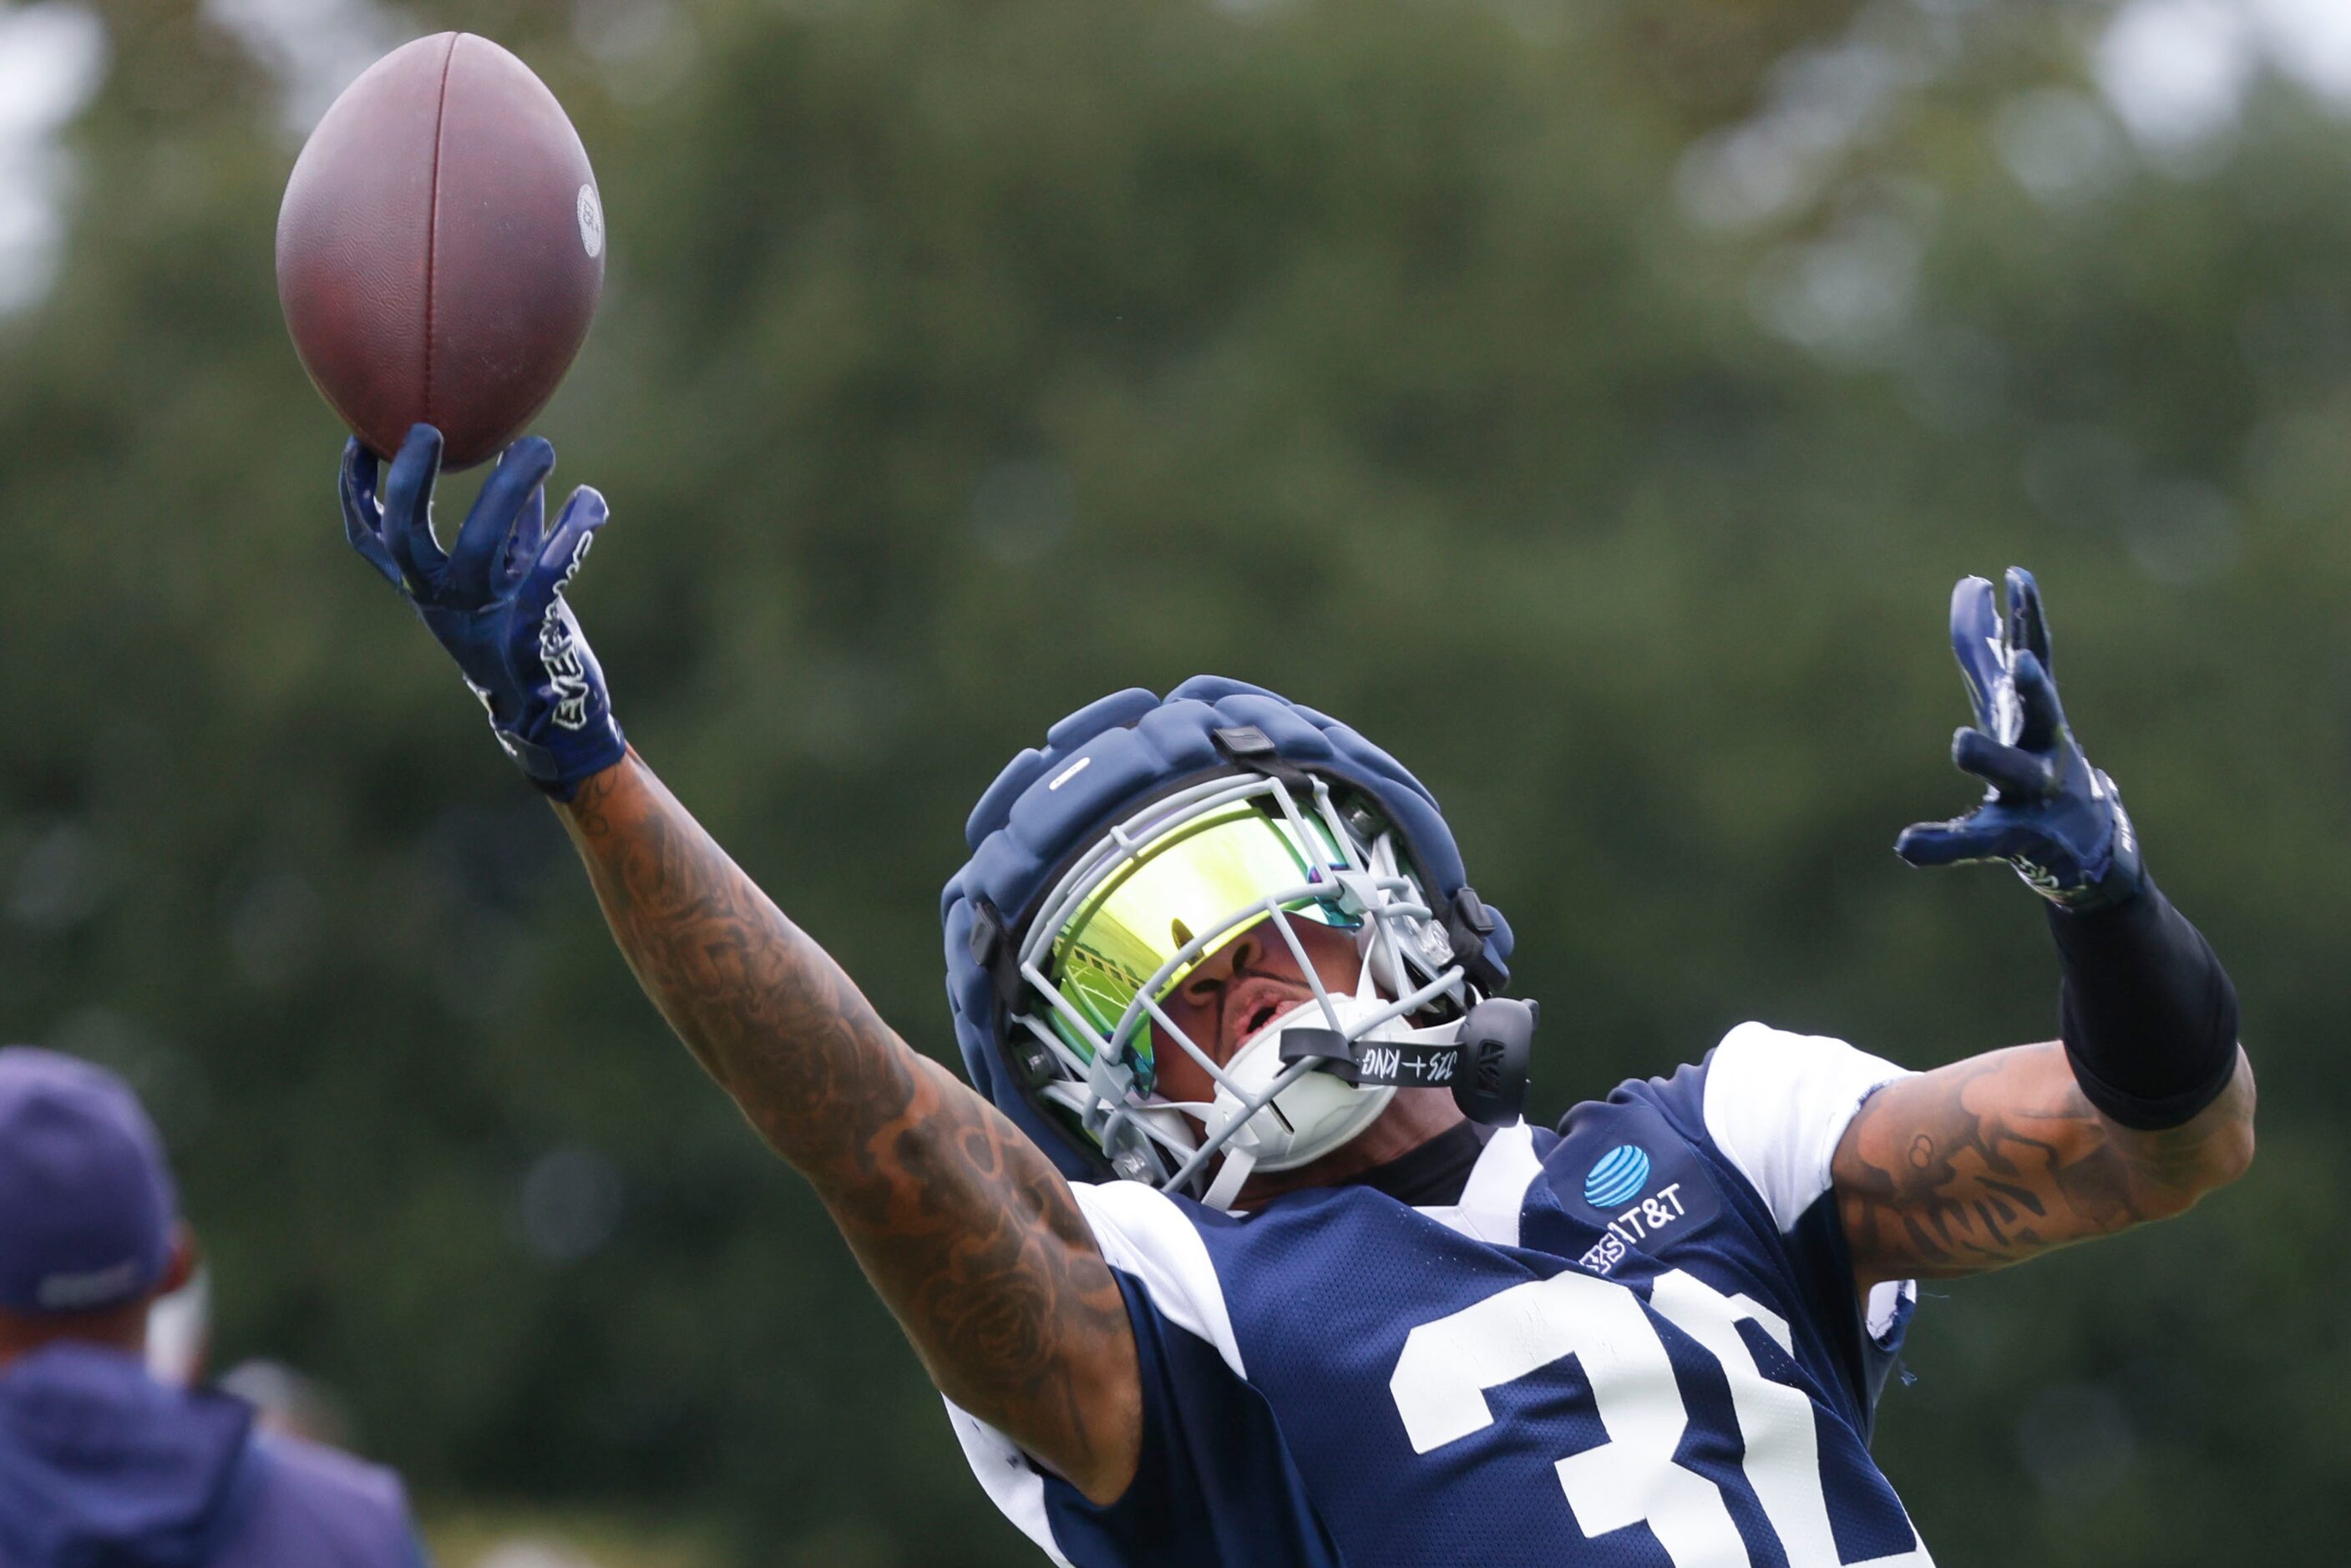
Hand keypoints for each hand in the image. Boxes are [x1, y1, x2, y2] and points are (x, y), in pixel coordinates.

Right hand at [341, 424, 625, 796]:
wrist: (550, 716)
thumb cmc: (522, 633)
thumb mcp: (505, 576)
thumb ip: (508, 522)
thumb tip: (515, 455)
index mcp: (426, 587)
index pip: (369, 538)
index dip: (355, 491)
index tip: (359, 438)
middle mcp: (443, 602)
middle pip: (406, 537)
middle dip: (409, 482)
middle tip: (428, 428)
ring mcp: (483, 620)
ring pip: (480, 547)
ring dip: (508, 488)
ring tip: (536, 445)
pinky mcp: (529, 637)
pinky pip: (547, 577)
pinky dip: (570, 534)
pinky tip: (589, 500)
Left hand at [1893, 568, 2141, 907]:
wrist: (2078, 837)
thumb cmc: (2032, 755)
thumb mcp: (2007, 700)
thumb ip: (1983, 645)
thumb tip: (1971, 581)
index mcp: (2036, 714)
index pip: (2035, 656)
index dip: (2027, 618)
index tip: (2016, 577)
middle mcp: (2043, 749)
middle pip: (2042, 712)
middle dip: (2034, 688)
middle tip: (2023, 662)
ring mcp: (2033, 796)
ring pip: (2015, 775)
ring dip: (1991, 757)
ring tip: (1960, 743)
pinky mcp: (2015, 837)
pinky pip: (1974, 840)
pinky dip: (1942, 844)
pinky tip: (1906, 846)